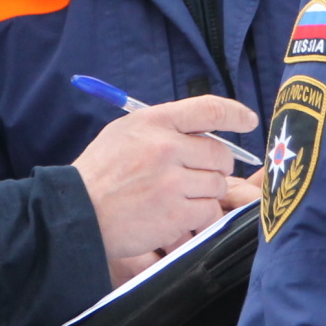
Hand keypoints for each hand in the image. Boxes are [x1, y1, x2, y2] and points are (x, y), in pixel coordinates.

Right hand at [73, 96, 256, 259]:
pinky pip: (209, 212)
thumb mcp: (125, 133)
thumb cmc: (101, 173)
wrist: (78, 212)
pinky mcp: (176, 214)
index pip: (208, 109)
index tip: (247, 121)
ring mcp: (172, 182)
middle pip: (220, 153)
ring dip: (205, 193)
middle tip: (196, 175)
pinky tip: (178, 215)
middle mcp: (166, 148)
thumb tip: (203, 132)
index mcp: (154, 122)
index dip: (235, 114)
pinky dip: (199, 216)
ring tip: (178, 197)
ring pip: (217, 185)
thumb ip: (163, 128)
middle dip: (215, 166)